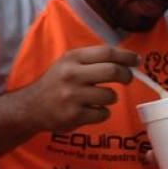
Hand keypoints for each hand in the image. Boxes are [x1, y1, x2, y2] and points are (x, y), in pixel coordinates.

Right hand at [18, 45, 139, 131]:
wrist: (31, 107)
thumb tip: (128, 60)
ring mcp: (72, 96)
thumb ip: (93, 60)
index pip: (106, 52)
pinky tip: (90, 111)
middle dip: (126, 76)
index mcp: (72, 58)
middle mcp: (71, 75)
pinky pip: (102, 114)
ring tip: (99, 99)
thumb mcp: (68, 63)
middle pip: (112, 71)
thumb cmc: (55, 83)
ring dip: (110, 98)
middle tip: (127, 79)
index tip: (137, 61)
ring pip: (110, 96)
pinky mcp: (73, 115)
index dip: (126, 56)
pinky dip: (101, 114)